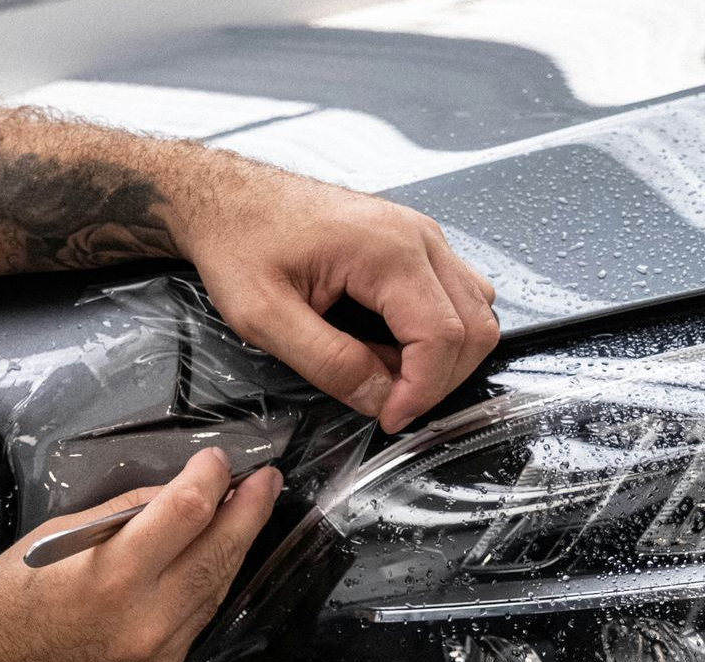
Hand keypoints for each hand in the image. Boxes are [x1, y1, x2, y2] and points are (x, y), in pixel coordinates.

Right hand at [0, 448, 281, 661]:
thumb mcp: (50, 541)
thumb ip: (118, 518)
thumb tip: (171, 496)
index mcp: (112, 578)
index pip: (189, 512)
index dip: (211, 478)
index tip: (217, 460)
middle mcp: (145, 624)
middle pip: (219, 554)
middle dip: (247, 512)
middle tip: (266, 482)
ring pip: (215, 594)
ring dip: (232, 552)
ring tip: (244, 518)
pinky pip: (193, 628)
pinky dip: (202, 593)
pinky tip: (205, 568)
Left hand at [173, 169, 498, 432]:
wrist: (229, 200)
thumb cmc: (239, 243)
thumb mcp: (264, 316)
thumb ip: (326, 362)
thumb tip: (379, 398)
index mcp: (387, 250)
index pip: (443, 336)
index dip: (423, 390)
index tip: (389, 418)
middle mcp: (418, 236)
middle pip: (474, 326)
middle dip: (437, 380)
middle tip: (388, 404)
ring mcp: (421, 236)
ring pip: (474, 311)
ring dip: (443, 358)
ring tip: (384, 374)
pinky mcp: (413, 244)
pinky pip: (454, 296)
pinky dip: (436, 333)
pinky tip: (388, 346)